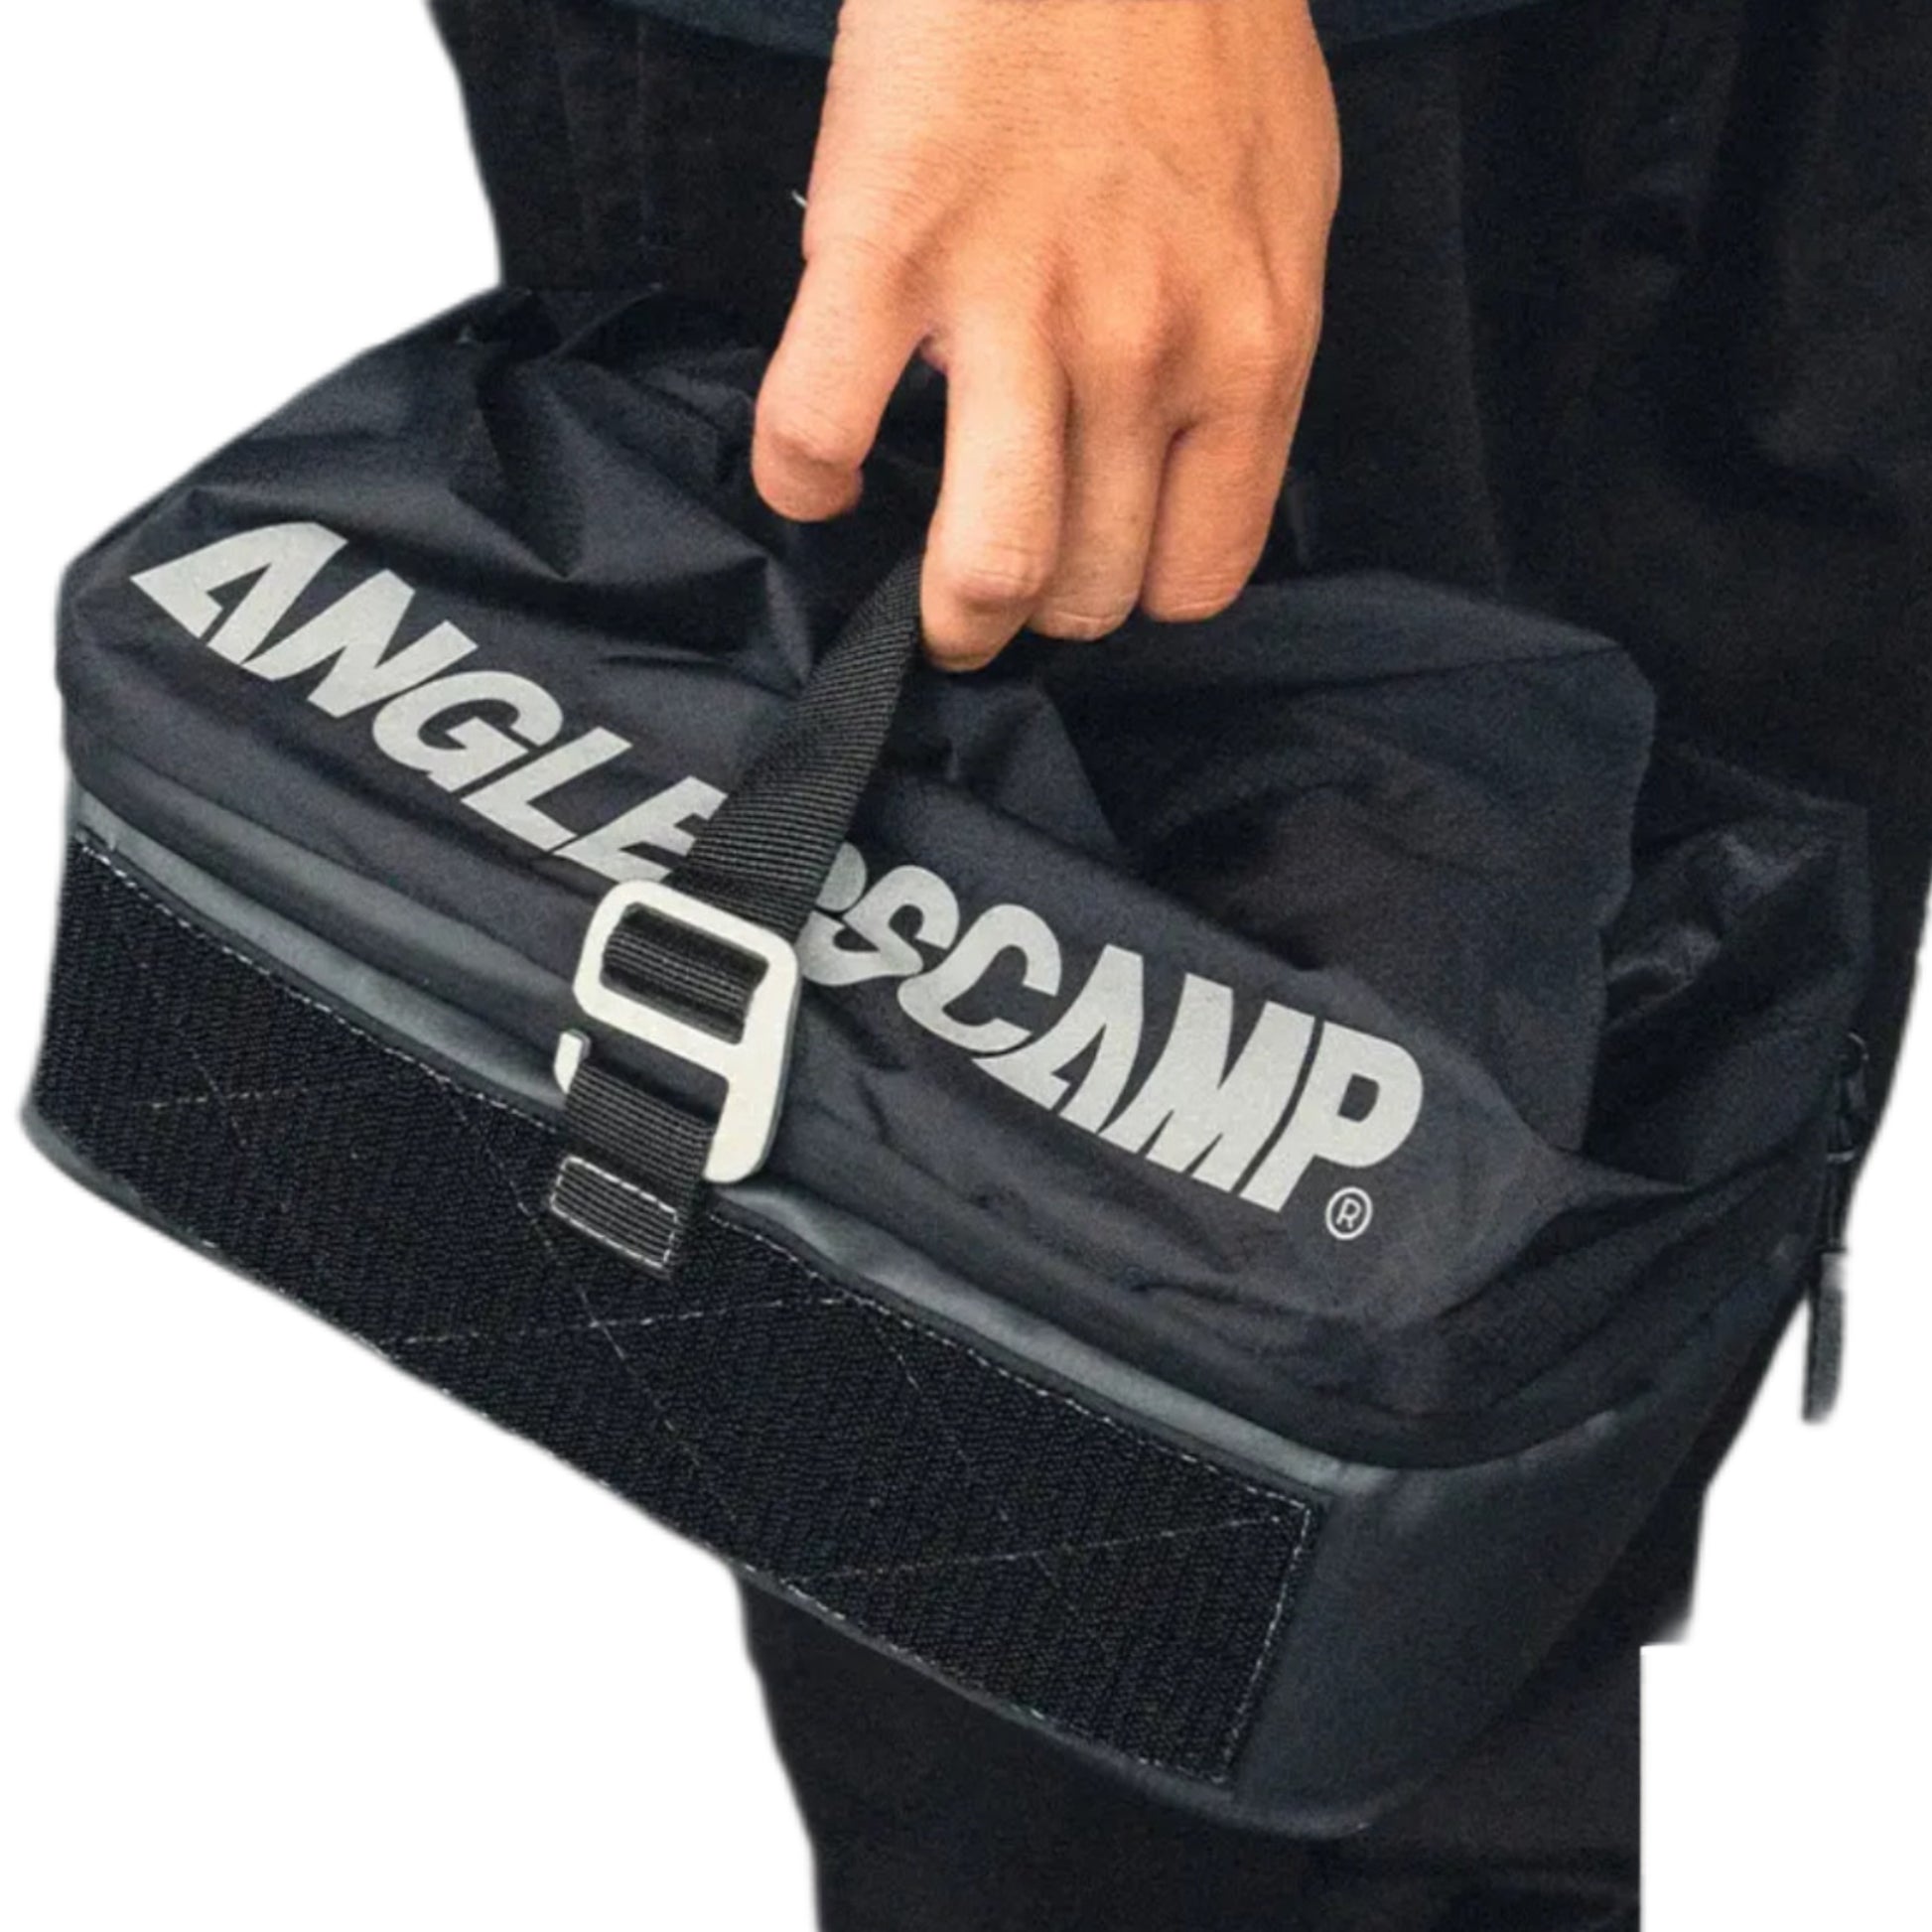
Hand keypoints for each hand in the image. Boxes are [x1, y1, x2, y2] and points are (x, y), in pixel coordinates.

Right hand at [752, 0, 1339, 667]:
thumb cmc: (1197, 25)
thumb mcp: (1283, 206)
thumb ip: (1243, 346)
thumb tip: (1188, 451)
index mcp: (1250, 349)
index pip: (1199, 576)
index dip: (1138, 591)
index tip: (1100, 566)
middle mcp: (1142, 356)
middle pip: (1086, 592)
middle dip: (1038, 614)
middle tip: (1000, 585)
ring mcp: (1013, 312)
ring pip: (980, 568)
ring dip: (943, 616)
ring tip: (918, 606)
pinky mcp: (882, 252)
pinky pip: (817, 438)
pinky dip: (803, 483)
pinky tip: (817, 474)